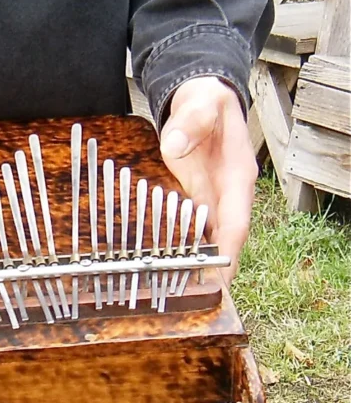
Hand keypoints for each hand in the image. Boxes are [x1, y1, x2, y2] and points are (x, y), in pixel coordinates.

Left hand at [159, 76, 257, 285]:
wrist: (200, 101)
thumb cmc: (205, 105)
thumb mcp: (201, 106)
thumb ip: (189, 124)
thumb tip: (174, 146)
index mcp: (237, 177)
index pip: (236, 223)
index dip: (228, 252)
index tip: (220, 278)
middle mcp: (228, 195)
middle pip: (224, 242)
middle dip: (213, 272)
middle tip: (196, 301)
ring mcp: (213, 201)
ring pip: (208, 241)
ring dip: (197, 267)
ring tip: (179, 295)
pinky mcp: (197, 202)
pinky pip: (191, 232)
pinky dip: (182, 251)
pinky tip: (166, 269)